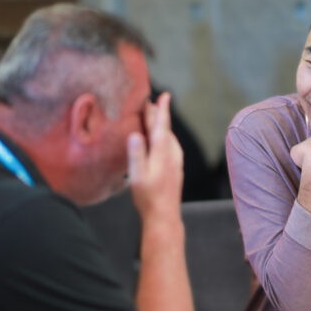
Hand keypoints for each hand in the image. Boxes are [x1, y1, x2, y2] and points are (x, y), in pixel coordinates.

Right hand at [127, 93, 182, 218]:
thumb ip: (136, 154)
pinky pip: (170, 145)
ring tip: (154, 117)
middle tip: (152, 103)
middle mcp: (172, 154)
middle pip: (165, 129)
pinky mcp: (175, 168)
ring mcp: (176, 161)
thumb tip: (135, 133)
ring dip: (161, 126)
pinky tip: (160, 140)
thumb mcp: (137, 175)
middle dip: (159, 115)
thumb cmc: (148, 196)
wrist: (164, 215)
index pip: (162, 125)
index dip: (161, 110)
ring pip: (169, 137)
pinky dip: (164, 137)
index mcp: (162, 152)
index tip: (164, 95)